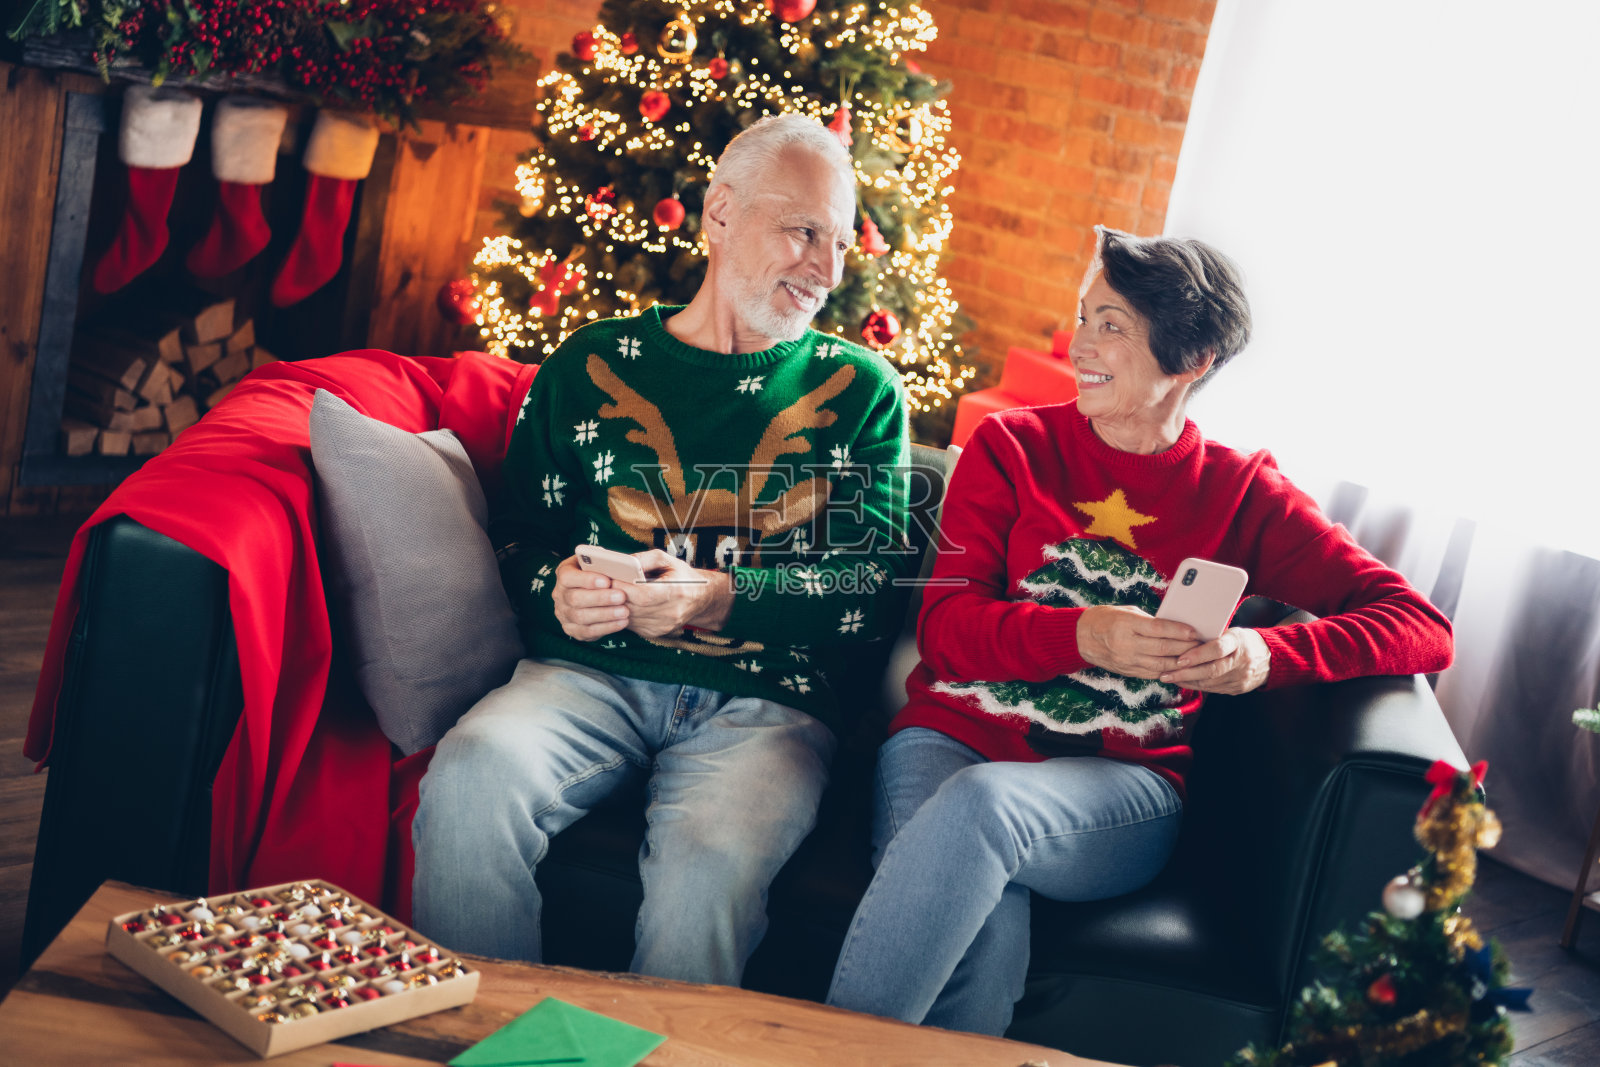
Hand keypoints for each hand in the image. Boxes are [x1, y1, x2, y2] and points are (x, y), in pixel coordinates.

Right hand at [551, 555, 629, 640]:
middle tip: (621, 597)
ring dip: (605, 615)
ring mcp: (563, 614)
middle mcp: (560, 594)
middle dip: (600, 598)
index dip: (587, 580)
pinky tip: (622, 622)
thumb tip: (619, 566)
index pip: (568, 577)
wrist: (591, 592)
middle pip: (575, 599)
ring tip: (625, 611)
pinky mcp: (572, 629)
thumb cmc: (598, 574)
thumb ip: (604, 563)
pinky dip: (607, 627)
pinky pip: (588, 632)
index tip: (607, 581)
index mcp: (564, 573)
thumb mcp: (597, 563)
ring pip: (581, 617)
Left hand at [617, 549, 731, 638]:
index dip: (624, 586)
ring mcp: (662, 626)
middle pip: (633, 607)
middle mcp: (670, 613)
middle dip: (615, 595)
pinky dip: (622, 613)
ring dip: (615, 606)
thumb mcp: (667, 560)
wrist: (700, 599)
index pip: (643, 594)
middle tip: (602, 584)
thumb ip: (644, 559)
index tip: (610, 576)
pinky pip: (631, 624)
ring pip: (629, 617)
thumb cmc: (682, 576)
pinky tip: (621, 603)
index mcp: (676, 592)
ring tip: (608, 592)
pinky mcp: (654, 633)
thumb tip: (622, 563)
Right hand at [1077, 605, 1201, 678]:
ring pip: (1161, 664)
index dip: (1179, 631)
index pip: (1158, 629)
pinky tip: (1180, 667)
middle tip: (1202, 645)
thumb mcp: (1127, 612)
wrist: (1082, 637)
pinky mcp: (1127, 671)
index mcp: (1126, 624)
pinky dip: (1169, 671)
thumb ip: (1150, 621)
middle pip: (1163, 648)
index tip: (1195, 631)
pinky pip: (1153, 673)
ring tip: (1195, 657)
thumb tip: (1176, 627)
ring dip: (1181, 662)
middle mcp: (1126, 644)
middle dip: (1186, 647)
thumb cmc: (1107, 619)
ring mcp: (1126, 660)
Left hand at [1159, 626, 1270, 693]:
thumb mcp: (1231, 632)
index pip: (1218, 649)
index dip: (1198, 655)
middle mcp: (1241, 661)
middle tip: (1166, 673)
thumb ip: (1211, 637)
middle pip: (1211, 670)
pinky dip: (1195, 685)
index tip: (1179, 658)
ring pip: (1209, 682)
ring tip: (1168, 677)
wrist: (1269, 659)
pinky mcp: (1237, 689)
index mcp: (1239, 642)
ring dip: (1186, 681)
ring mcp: (1240, 678)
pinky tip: (1182, 681)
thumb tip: (1182, 639)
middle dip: (1185, 673)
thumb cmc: (1242, 641)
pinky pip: (1213, 689)